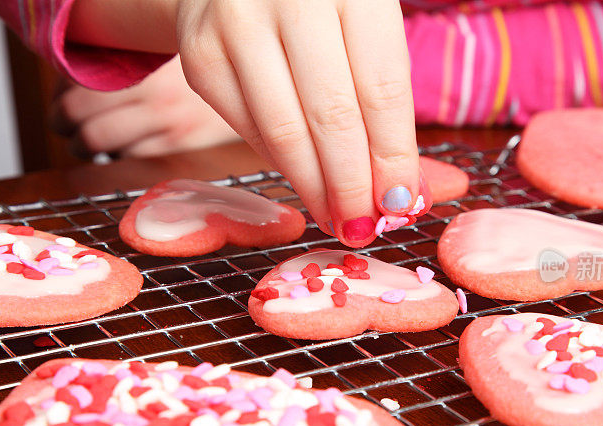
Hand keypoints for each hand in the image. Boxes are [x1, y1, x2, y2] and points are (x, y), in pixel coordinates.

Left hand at [50, 56, 241, 158]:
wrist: (262, 85)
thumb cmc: (210, 63)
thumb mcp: (164, 53)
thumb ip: (127, 61)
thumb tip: (77, 82)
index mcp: (141, 58)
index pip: (74, 79)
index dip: (59, 94)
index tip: (61, 99)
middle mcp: (149, 87)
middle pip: (76, 112)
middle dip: (62, 123)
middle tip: (65, 125)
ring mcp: (164, 117)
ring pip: (97, 139)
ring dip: (82, 144)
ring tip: (87, 142)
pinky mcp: (179, 141)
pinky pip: (129, 154)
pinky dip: (116, 153)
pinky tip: (122, 146)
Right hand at [175, 0, 425, 246]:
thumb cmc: (323, 10)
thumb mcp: (366, 30)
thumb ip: (385, 102)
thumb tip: (402, 194)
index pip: (381, 89)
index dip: (393, 156)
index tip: (400, 204)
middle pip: (331, 116)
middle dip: (351, 186)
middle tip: (363, 227)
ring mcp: (236, 23)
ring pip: (283, 132)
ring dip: (315, 189)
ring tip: (336, 219)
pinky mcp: (200, 56)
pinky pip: (249, 130)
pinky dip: (282, 165)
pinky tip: (304, 182)